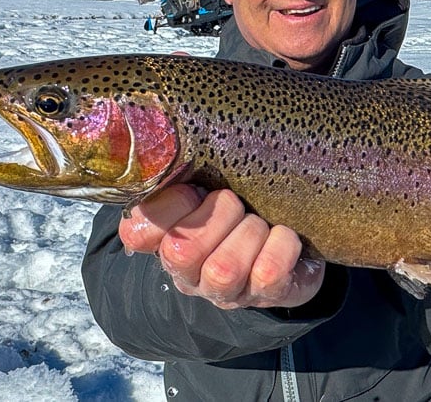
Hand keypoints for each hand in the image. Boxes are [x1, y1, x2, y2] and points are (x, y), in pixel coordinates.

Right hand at [118, 185, 325, 308]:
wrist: (292, 241)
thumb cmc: (242, 207)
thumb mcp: (208, 185)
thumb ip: (186, 169)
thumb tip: (175, 135)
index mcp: (166, 239)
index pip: (138, 232)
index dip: (167, 207)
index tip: (194, 189)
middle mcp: (189, 272)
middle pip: (182, 252)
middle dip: (217, 216)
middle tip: (235, 204)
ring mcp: (226, 290)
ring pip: (224, 268)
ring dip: (249, 233)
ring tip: (260, 223)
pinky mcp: (266, 295)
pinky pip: (268, 273)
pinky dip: (281, 246)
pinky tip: (284, 235)